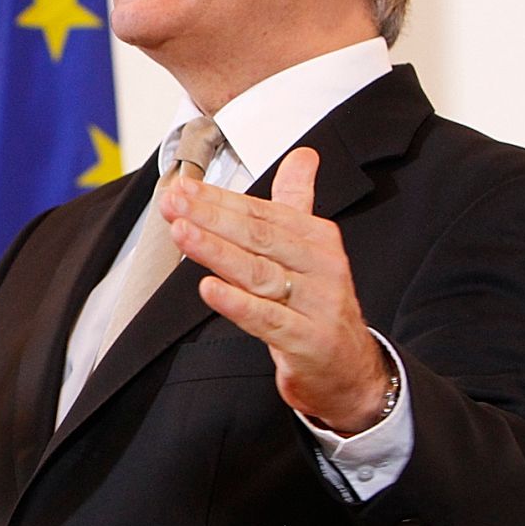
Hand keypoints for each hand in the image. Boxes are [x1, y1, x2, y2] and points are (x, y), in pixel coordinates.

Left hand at [161, 148, 390, 432]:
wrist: (350, 369)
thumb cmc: (318, 304)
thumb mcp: (311, 250)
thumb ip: (298, 203)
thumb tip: (303, 157)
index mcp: (317, 240)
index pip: (261, 213)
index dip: (219, 199)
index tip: (182, 188)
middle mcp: (320, 268)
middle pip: (259, 237)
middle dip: (212, 217)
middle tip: (173, 203)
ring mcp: (317, 305)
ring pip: (259, 274)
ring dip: (217, 252)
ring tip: (182, 234)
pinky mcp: (308, 342)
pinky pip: (269, 320)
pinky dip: (238, 304)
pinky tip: (209, 289)